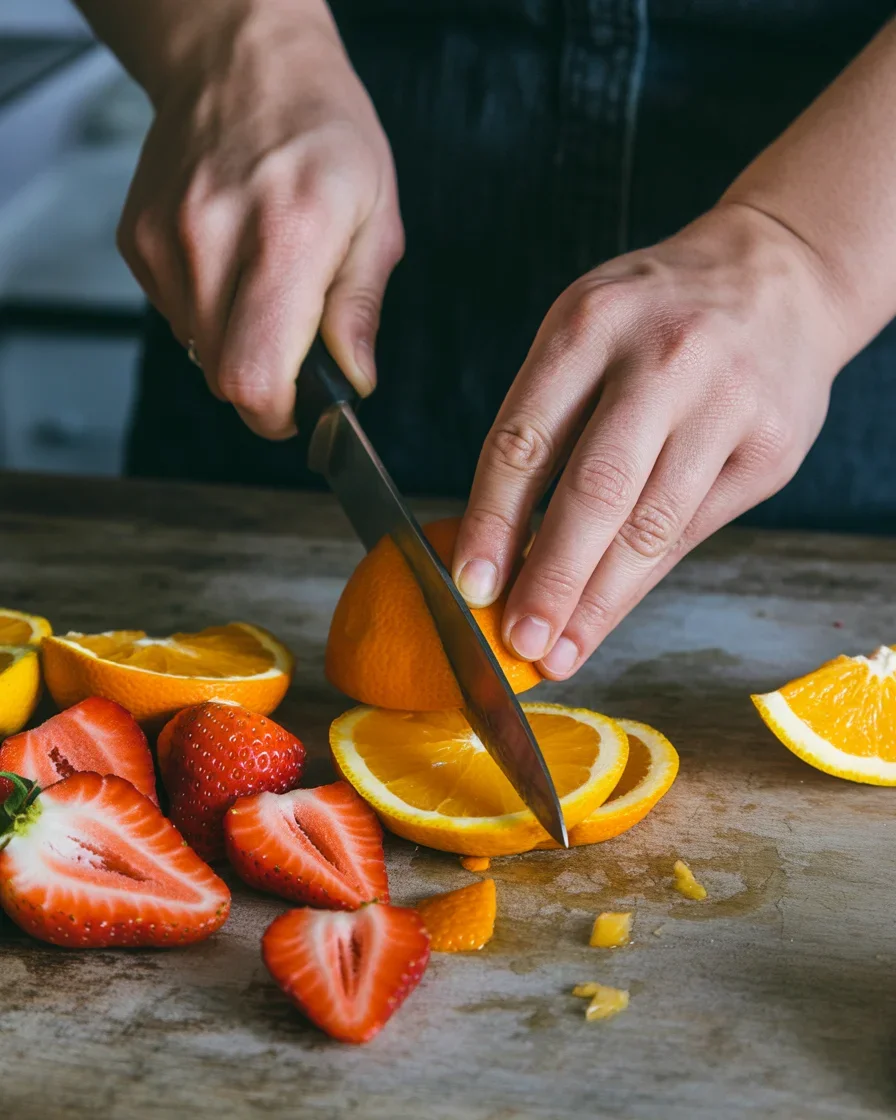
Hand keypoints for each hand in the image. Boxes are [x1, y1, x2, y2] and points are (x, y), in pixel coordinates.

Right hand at [117, 1, 402, 437]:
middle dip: (262, 385)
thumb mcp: (378, 215)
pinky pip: (174, 315)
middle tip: (294, 349)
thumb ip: (360, 307)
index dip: (275, 415)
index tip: (297, 412)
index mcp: (289, 234)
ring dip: (235, 344)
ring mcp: (168, 237)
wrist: (241, 60)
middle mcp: (217, 235)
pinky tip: (231, 265)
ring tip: (264, 286)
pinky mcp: (138, 239)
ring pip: (196, 350)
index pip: (254, 375)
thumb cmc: (322, 130)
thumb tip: (354, 379)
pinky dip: (206, 311)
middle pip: (221, 376)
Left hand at [453, 203, 849, 677]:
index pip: (525, 439)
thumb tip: (500, 540)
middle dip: (551, 578)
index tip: (471, 585)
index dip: (492, 521)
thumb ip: (545, 420)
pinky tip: (610, 611)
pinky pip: (693, 529)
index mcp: (590, 324)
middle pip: (594, 490)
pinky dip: (645, 579)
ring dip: (599, 599)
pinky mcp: (770, 446)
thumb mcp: (587, 329)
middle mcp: (662, 360)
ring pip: (650, 524)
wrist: (780, 274)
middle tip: (520, 642)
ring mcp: (725, 403)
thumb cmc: (657, 316)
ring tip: (562, 650)